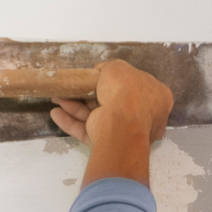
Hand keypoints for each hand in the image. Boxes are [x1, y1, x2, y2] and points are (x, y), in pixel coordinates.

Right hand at [50, 60, 173, 146]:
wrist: (121, 125)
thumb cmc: (126, 92)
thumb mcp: (118, 67)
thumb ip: (110, 67)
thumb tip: (102, 71)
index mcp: (155, 96)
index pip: (135, 85)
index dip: (117, 79)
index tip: (99, 76)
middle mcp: (142, 115)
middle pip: (112, 101)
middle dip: (88, 94)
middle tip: (73, 88)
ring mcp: (125, 131)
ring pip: (96, 115)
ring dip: (75, 106)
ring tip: (57, 98)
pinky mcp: (108, 143)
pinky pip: (88, 130)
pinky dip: (71, 122)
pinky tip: (56, 114)